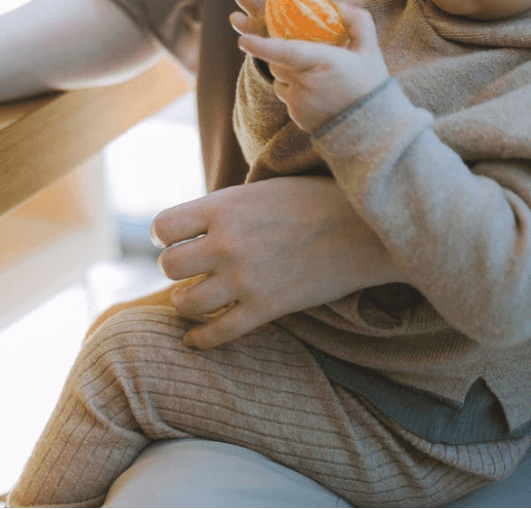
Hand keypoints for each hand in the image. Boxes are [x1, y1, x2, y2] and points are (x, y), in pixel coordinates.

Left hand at [150, 175, 401, 348]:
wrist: (368, 229)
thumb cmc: (316, 200)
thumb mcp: (262, 189)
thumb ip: (226, 208)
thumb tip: (194, 224)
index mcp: (224, 206)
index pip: (162, 227)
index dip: (164, 235)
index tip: (174, 238)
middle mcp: (227, 243)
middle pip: (168, 266)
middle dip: (175, 268)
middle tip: (189, 268)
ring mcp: (246, 278)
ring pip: (186, 303)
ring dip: (185, 302)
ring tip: (194, 298)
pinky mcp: (267, 308)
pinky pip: (218, 334)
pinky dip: (201, 340)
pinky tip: (195, 340)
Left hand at [238, 1, 384, 131]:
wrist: (371, 130)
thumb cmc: (370, 85)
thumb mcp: (370, 50)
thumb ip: (358, 22)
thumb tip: (341, 6)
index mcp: (322, 61)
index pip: (285, 52)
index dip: (262, 45)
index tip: (243, 40)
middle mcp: (305, 83)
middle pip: (278, 61)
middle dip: (286, 55)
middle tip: (309, 54)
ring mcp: (298, 102)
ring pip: (280, 79)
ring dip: (290, 73)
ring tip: (317, 77)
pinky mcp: (296, 116)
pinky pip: (286, 96)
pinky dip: (295, 91)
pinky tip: (318, 94)